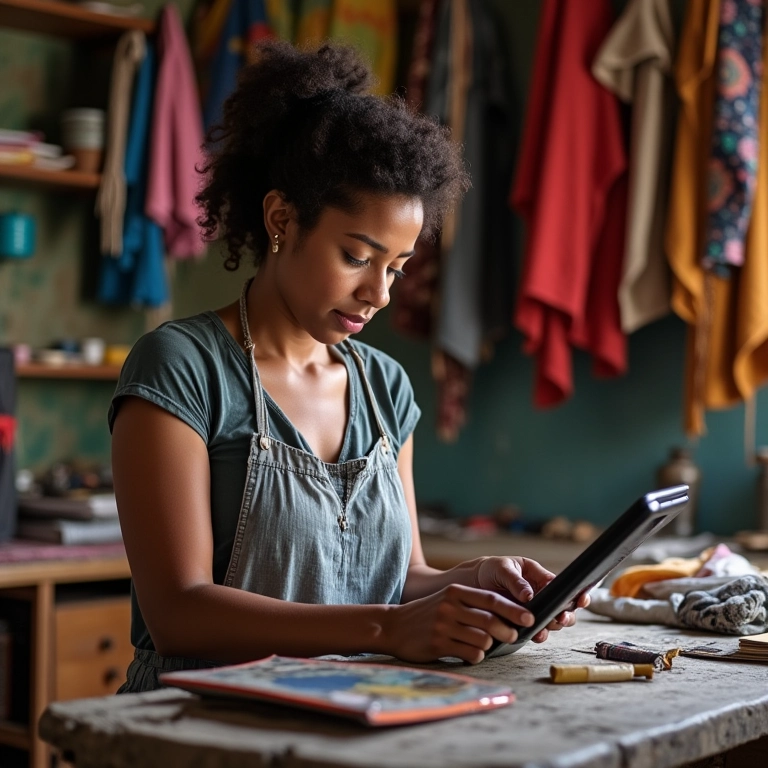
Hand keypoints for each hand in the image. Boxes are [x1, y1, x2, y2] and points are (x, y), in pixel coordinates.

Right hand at [383, 583, 535, 664]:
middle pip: (490, 620)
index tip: (530, 618)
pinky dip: (476, 656)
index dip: (514, 609)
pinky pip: (470, 653)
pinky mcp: (438, 644)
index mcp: (456, 591)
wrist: (394, 625)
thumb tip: (507, 616)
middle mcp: (451, 606)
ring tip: (483, 645)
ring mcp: (444, 625)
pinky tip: (470, 653)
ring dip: (489, 646)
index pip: (492, 599)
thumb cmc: (427, 613)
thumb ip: (472, 604)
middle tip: (513, 636)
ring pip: (483, 639)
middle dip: (508, 631)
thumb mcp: (447, 599)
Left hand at [473, 556, 590, 643]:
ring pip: (553, 621)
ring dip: (555, 625)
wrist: (474, 583)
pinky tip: (537, 636)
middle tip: (562, 617)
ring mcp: (534, 610)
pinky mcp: (524, 623)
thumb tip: (529, 596)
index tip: (581, 599)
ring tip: (551, 625)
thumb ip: (516, 581)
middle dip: (567, 613)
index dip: (576, 593)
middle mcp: (542, 595)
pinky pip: (537, 631)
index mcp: (540, 577)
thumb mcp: (503, 569)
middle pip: (564, 607)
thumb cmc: (492, 570)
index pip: (563, 586)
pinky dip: (540, 634)